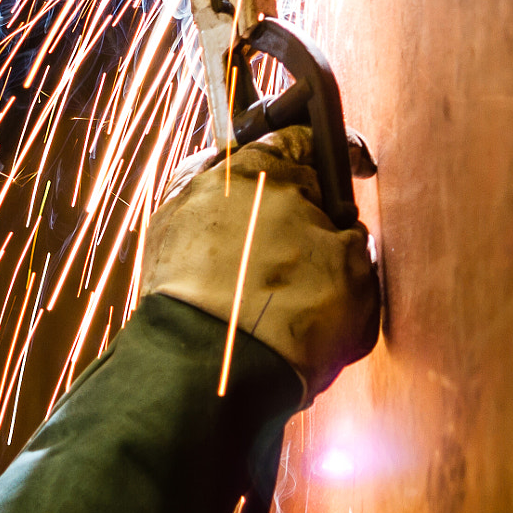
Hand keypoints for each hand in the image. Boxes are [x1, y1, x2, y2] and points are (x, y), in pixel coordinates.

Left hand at [141, 125, 379, 398]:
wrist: (215, 376)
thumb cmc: (287, 315)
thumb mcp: (353, 267)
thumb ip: (350, 235)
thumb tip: (342, 233)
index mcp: (259, 165)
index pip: (305, 136)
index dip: (340, 154)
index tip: (355, 167)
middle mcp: (207, 181)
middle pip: (260, 176)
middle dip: (291, 201)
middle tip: (320, 236)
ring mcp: (175, 221)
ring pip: (229, 215)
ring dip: (255, 234)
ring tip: (283, 277)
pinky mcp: (156, 262)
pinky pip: (202, 250)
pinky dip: (225, 264)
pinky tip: (248, 295)